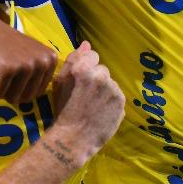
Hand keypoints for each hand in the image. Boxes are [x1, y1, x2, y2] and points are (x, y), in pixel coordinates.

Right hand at [0, 5, 56, 104]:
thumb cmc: (2, 43)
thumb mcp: (29, 55)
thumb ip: (37, 73)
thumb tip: (34, 99)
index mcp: (50, 60)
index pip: (37, 93)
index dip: (20, 87)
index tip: (12, 69)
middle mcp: (42, 62)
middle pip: (26, 98)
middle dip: (8, 90)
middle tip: (1, 70)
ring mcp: (25, 66)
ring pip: (12, 98)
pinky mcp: (7, 70)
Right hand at [48, 43, 123, 162]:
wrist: (74, 139)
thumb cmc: (63, 110)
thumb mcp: (60, 83)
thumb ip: (72, 61)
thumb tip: (86, 44)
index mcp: (85, 69)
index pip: (91, 54)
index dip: (84, 67)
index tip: (79, 80)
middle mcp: (102, 77)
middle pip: (101, 70)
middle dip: (94, 78)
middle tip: (84, 96)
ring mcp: (115, 90)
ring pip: (110, 83)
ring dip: (103, 90)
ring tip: (92, 105)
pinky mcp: (122, 103)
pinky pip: (116, 96)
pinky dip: (110, 101)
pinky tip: (100, 112)